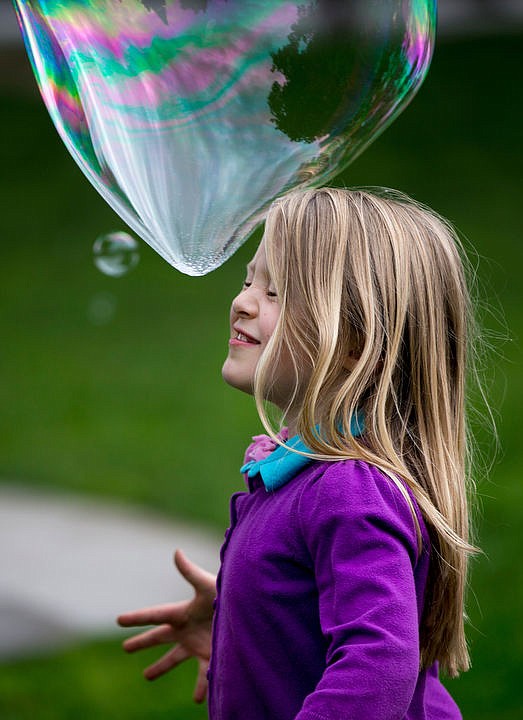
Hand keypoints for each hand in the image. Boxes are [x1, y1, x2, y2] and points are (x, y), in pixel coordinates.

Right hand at [117, 549, 216, 702]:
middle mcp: (187, 630)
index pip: (155, 615)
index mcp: (182, 613)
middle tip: (126, 647)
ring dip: (161, 667)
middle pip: (159, 637)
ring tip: (146, 675)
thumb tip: (176, 551)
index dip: (136, 618)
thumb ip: (190, 572)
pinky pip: (202, 678)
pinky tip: (196, 699)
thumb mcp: (207, 586)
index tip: (118, 620)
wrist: (250, 613)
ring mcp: (197, 645)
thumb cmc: (227, 596)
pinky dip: (200, 688)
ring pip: (174, 659)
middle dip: (143, 642)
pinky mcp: (211, 658)